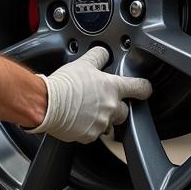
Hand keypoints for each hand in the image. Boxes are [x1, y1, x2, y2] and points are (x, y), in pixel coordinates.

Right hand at [29, 46, 152, 142]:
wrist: (47, 104)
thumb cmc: (64, 84)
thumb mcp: (83, 63)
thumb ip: (98, 57)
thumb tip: (104, 53)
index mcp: (113, 88)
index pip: (140, 88)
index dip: (143, 88)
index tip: (143, 89)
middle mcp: (111, 107)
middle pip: (125, 110)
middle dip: (116, 106)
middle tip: (101, 100)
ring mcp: (101, 123)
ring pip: (109, 123)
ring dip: (101, 118)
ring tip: (85, 110)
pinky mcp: (89, 136)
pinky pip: (94, 133)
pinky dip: (87, 128)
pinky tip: (77, 119)